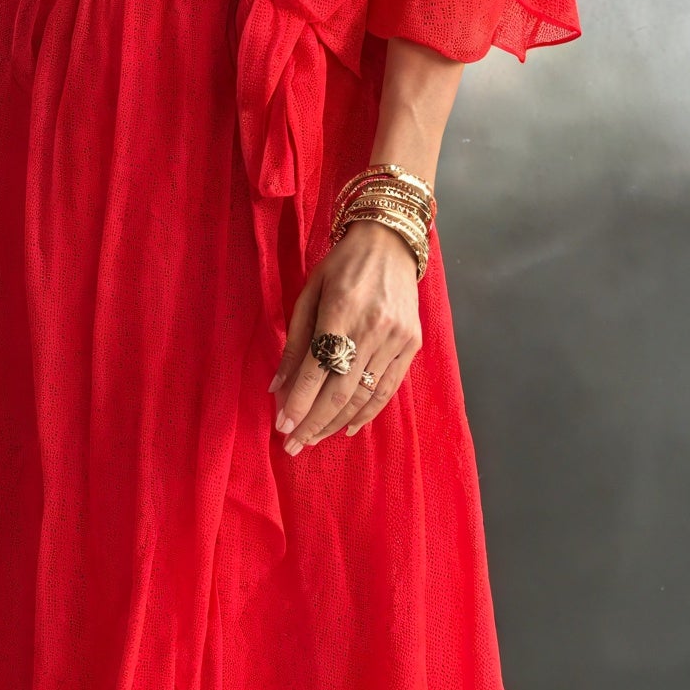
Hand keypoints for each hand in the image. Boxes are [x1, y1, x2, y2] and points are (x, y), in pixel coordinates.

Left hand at [271, 220, 422, 455]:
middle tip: (294, 445)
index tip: (282, 428)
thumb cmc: (341, 266)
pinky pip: (387, 389)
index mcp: (340, 311)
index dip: (298, 403)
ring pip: (364, 395)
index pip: (317, 370)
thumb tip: (278, 386)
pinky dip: (367, 412)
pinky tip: (347, 427)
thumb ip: (295, 343)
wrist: (390, 244)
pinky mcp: (411, 345)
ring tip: (314, 438)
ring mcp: (396, 339)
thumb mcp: (309, 294)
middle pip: (340, 391)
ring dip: (336, 423)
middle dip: (314, 423)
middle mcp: (372, 329)